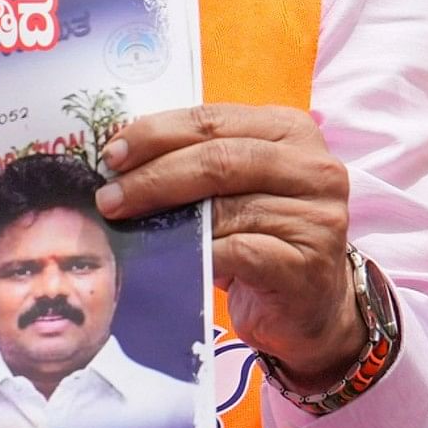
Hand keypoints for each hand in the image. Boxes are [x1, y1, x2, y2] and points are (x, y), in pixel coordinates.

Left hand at [98, 105, 360, 383]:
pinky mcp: (308, 263)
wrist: (308, 307)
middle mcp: (313, 167)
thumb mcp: (231, 190)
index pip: (213, 120)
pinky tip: (165, 259)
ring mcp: (317, 215)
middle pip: (219, 159)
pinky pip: (237, 251)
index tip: (112, 154)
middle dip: (154, 176)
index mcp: (291, 131)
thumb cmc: (261, 238)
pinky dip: (195, 254)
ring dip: (166, 219)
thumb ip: (194, 164)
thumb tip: (121, 160)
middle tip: (110, 195)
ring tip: (127, 228)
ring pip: (225, 207)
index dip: (157, 133)